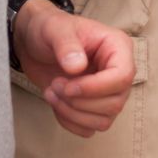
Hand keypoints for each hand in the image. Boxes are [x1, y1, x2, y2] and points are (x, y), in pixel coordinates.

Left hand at [14, 0, 136, 137]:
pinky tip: (56, 103)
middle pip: (114, 103)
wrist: (34, 42)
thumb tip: (77, 67)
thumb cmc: (48, 29)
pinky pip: (89, 129)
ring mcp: (108, 92)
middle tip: (55, 85)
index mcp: (118, 47)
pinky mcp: (94, 107)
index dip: (96, 88)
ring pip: (103, 120)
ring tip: (52, 92)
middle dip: (79, 102)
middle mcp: (118, 71)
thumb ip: (66, 45)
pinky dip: (69, 122)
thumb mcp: (54, 29)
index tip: (68, 86)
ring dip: (72, 113)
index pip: (122, 77)